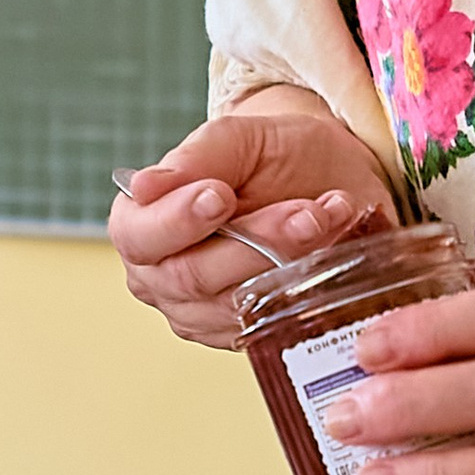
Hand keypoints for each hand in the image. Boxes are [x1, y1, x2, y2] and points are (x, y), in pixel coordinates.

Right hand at [109, 100, 394, 348]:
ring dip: (291, 263)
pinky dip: (309, 288)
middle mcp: (161, 277)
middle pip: (193, 276)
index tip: (220, 195)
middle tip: (304, 212)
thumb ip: (195, 158)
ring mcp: (202, 314)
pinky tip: (334, 249)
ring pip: (239, 304)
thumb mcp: (238, 139)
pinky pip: (273, 323)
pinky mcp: (246, 335)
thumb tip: (143, 187)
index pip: (141, 236)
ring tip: (328, 219)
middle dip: (255, 242)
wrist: (323, 176)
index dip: (178, 220)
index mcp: (140, 224)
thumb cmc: (272, 156)